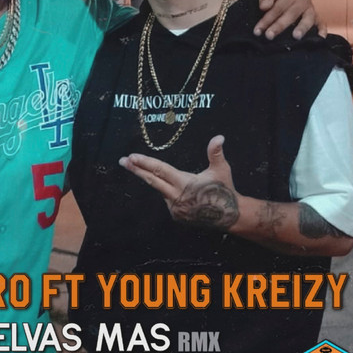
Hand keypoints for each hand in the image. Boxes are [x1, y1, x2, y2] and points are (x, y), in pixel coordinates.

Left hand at [119, 136, 239, 229]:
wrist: (230, 216)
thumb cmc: (224, 189)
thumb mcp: (221, 169)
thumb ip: (215, 152)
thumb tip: (219, 137)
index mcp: (184, 183)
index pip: (160, 170)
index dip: (144, 163)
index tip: (131, 157)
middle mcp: (175, 197)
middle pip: (152, 180)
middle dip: (136, 169)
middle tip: (122, 161)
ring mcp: (174, 208)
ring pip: (160, 189)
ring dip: (154, 180)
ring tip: (159, 173)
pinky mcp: (176, 216)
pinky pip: (167, 198)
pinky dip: (167, 191)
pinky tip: (177, 190)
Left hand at [254, 0, 326, 39]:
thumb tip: (264, 7)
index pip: (277, 8)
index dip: (267, 20)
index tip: (257, 31)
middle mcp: (303, 0)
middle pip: (291, 15)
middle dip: (279, 26)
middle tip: (269, 36)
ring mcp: (310, 8)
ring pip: (307, 19)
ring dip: (302, 28)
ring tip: (296, 37)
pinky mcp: (314, 15)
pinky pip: (321, 22)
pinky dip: (322, 30)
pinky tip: (320, 38)